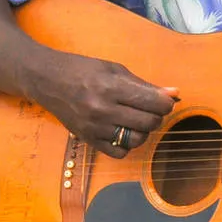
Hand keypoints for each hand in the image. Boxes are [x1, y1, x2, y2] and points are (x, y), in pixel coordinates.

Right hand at [23, 50, 177, 158]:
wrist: (47, 81)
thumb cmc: (82, 70)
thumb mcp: (114, 69)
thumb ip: (144, 84)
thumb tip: (174, 94)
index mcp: (110, 87)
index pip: (153, 102)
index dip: (166, 102)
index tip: (164, 99)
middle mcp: (103, 110)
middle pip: (149, 122)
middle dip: (157, 115)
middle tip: (151, 108)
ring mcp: (95, 128)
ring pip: (137, 139)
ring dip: (143, 130)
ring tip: (136, 119)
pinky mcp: (88, 140)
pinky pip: (120, 152)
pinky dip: (127, 143)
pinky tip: (122, 130)